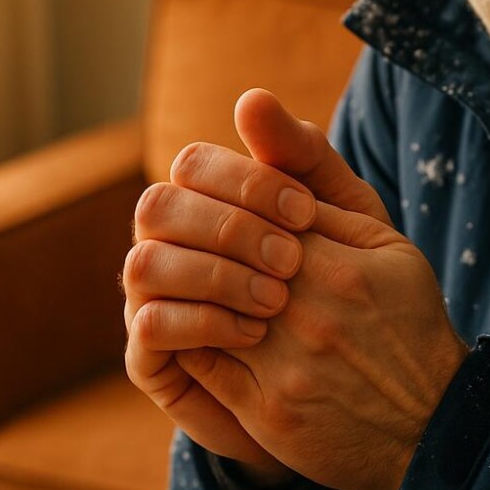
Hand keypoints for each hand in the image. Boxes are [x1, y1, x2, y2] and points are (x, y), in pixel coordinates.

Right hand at [123, 129, 320, 486]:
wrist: (344, 390)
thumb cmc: (341, 295)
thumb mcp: (340, 224)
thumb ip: (304, 161)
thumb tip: (251, 99)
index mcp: (205, 204)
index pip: (195, 164)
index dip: (247, 181)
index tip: (307, 211)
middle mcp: (168, 246)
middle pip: (159, 206)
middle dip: (228, 227)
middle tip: (292, 260)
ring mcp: (151, 300)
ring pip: (145, 263)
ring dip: (212, 274)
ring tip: (276, 299)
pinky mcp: (150, 357)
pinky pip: (149, 325)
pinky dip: (200, 321)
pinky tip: (255, 332)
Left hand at [174, 90, 468, 489]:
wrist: (433, 426)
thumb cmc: (406, 320)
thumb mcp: (380, 237)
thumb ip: (317, 172)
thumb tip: (248, 103)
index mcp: (337, 261)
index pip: (245, 203)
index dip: (222, 201)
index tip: (222, 208)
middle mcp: (310, 311)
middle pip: (213, 254)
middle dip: (197, 244)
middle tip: (191, 244)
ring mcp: (287, 365)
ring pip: (198, 308)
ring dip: (188, 291)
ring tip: (192, 286)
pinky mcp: (269, 412)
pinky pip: (201, 363)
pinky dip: (188, 338)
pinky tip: (195, 327)